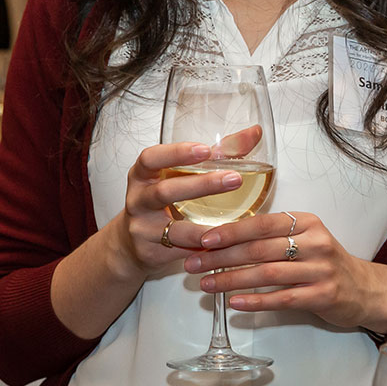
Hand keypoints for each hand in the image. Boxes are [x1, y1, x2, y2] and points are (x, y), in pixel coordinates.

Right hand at [108, 142, 247, 280]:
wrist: (133, 242)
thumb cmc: (162, 201)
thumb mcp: (181, 175)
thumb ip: (218, 154)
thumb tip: (253, 133)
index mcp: (143, 175)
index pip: (151, 158)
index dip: (176, 153)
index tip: (205, 149)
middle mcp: (138, 200)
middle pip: (165, 191)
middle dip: (201, 185)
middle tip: (234, 179)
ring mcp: (142, 228)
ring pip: (173, 229)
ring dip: (203, 228)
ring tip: (232, 225)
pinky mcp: (149, 251)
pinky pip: (180, 251)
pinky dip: (202, 249)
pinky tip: (222, 247)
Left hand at [187, 210, 386, 330]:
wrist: (365, 289)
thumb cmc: (324, 264)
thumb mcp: (304, 240)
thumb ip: (272, 238)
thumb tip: (222, 242)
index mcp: (306, 222)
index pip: (262, 223)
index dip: (230, 231)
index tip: (203, 239)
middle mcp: (315, 242)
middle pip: (260, 249)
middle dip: (222, 257)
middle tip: (194, 265)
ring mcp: (320, 270)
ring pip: (267, 274)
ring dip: (231, 280)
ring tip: (206, 285)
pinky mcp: (322, 295)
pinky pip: (282, 298)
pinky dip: (255, 301)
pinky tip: (234, 303)